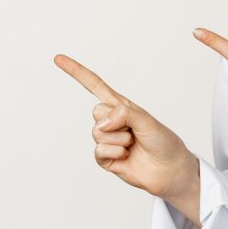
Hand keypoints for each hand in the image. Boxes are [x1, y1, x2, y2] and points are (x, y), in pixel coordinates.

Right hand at [54, 54, 198, 198]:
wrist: (169, 169)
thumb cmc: (163, 142)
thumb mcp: (147, 120)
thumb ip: (124, 114)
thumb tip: (102, 122)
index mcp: (121, 106)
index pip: (95, 85)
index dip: (77, 72)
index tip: (58, 59)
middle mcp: (112, 121)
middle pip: (96, 111)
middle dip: (115, 120)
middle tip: (133, 130)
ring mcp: (107, 140)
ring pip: (97, 132)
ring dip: (119, 139)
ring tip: (133, 144)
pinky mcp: (105, 158)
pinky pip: (98, 151)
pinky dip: (114, 153)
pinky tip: (126, 156)